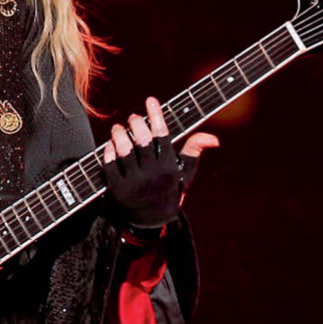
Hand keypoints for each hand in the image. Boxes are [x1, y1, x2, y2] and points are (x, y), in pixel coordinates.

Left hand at [101, 96, 217, 230]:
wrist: (152, 224)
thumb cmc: (169, 192)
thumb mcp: (184, 175)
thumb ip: (194, 152)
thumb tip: (214, 138)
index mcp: (168, 167)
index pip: (162, 135)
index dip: (156, 114)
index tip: (151, 100)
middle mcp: (151, 174)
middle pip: (142, 140)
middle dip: (136, 124)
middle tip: (133, 118)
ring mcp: (133, 182)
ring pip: (123, 150)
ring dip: (119, 134)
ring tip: (118, 128)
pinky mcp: (117, 190)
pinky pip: (109, 165)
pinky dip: (108, 151)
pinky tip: (110, 144)